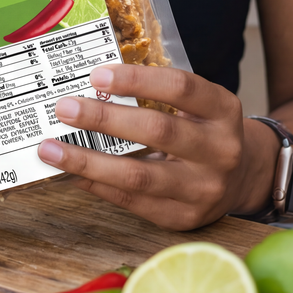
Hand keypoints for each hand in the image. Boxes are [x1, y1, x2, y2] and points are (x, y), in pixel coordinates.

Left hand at [36, 64, 275, 229]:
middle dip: (104, 119)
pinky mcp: (184, 217)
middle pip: (157, 131)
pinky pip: (132, 202)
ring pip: (139, 176)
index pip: (180, 87)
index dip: (136, 80)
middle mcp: (220, 150)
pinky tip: (71, 172)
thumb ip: (154, 92)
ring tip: (50, 149)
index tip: (96, 74)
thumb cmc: (202, 128)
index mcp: (222, 109)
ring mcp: (204, 189)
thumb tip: (88, 85)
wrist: (243, 178)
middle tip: (64, 109)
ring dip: (88, 162)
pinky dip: (97, 185)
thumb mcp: (195, 103)